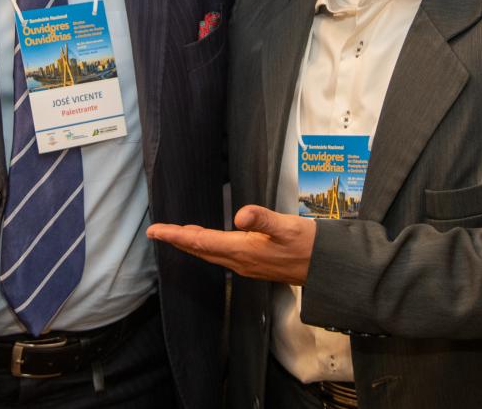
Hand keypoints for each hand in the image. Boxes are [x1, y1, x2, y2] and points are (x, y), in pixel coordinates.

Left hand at [147, 205, 315, 285]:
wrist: (325, 268)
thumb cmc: (308, 245)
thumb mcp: (287, 226)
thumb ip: (263, 219)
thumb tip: (240, 215)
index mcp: (242, 250)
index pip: (200, 241)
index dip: (176, 235)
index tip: (156, 230)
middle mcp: (239, 262)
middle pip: (199, 250)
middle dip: (176, 240)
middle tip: (156, 232)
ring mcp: (245, 266)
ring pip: (209, 255)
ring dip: (190, 245)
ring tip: (175, 235)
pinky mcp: (252, 265)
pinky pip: (220, 257)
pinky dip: (206, 248)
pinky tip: (206, 243)